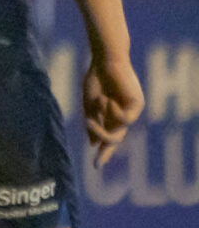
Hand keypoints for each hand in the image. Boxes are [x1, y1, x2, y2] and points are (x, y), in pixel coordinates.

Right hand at [83, 50, 144, 166]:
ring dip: (103, 119)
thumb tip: (93, 143)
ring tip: (100, 100)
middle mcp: (122, 115)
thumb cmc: (95, 79)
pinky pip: (124, 119)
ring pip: (117, 130)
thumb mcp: (89, 105)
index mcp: (110, 116)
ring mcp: (131, 111)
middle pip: (114, 139)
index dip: (103, 152)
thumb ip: (92, 124)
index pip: (108, 138)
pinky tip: (109, 99)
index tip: (96, 166)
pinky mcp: (138, 105)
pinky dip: (113, 111)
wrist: (104, 61)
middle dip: (105, 147)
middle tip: (96, 158)